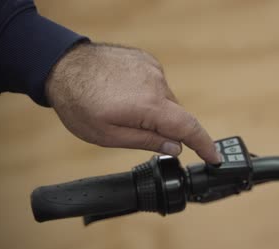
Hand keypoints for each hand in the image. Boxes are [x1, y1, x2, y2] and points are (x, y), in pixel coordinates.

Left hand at [46, 43, 220, 163]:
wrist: (63, 66)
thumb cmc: (79, 103)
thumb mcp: (108, 135)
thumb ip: (147, 141)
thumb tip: (176, 148)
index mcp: (148, 105)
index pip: (188, 127)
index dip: (205, 145)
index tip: (216, 158)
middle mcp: (156, 83)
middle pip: (176, 114)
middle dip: (165, 128)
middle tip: (136, 130)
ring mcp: (153, 69)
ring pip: (166, 100)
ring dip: (154, 111)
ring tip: (123, 109)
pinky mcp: (147, 60)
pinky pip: (157, 85)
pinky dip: (149, 95)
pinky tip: (126, 95)